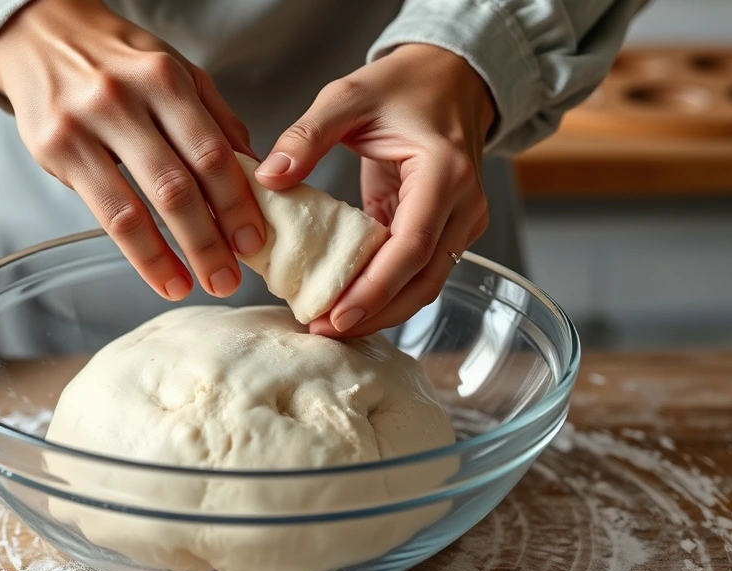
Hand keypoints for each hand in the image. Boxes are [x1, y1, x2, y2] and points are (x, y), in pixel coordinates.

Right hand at [0, 0, 264, 299]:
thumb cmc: (116, 59)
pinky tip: (160, 274)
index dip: (236, 204)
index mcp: (164, 78)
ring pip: (138, 207)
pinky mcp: (55, 150)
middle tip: (231, 277)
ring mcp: (85, 126)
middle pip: (177, 186)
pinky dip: (139, 253)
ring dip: (173, 256)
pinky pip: (105, 214)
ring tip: (197, 284)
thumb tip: (255, 175)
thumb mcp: (174, 70)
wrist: (39, 35)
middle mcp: (124, 100)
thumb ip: (215, 119)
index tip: (254, 241)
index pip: (210, 152)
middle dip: (210, 241)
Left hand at [255, 44, 493, 337]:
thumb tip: (269, 177)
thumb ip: (307, 135)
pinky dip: (388, 290)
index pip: (412, 247)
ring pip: (427, 284)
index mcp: (444, 173)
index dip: (374, 289)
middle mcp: (463, 204)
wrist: (450, 79)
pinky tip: (350, 301)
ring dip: (382, 310)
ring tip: (331, 325)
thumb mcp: (348, 97)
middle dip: (375, 313)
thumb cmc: (402, 86)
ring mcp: (462, 221)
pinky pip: (420, 270)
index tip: (335, 315)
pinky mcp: (449, 230)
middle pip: (424, 280)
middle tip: (324, 330)